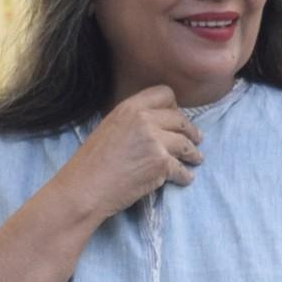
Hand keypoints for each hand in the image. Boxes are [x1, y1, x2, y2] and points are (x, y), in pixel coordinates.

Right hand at [61, 86, 201, 221]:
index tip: (177, 119)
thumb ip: (132, 121)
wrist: (85, 187)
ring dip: (193, 153)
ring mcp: (155, 141)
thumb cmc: (91, 163)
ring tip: (196, 159)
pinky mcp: (161, 164)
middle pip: (180, 119)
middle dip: (190, 131)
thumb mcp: (109, 127)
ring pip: (185, 144)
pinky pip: (182, 169)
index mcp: (130, 107)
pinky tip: (185, 178)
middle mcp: (145, 119)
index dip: (175, 107)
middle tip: (196, 139)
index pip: (165, 94)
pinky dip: (185, 175)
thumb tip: (153, 125)